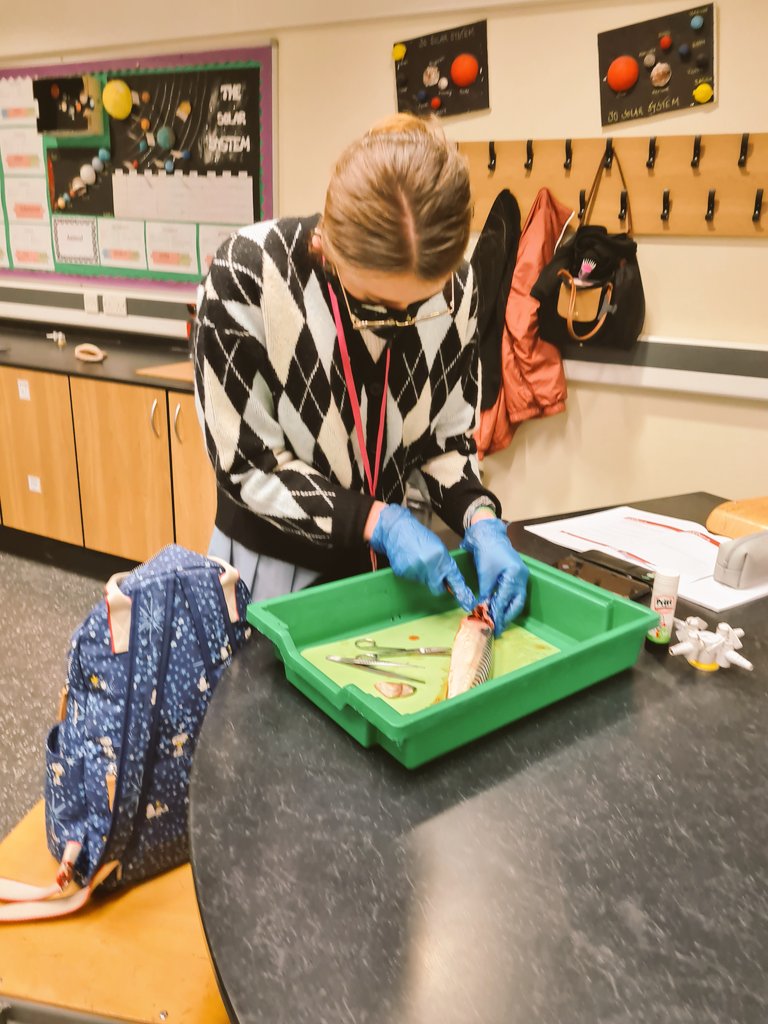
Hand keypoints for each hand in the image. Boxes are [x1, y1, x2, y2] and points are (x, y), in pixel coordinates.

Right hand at [370, 505, 475, 610]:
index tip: (464, 599)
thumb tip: (448, 578)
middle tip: (434, 577)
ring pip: (424, 582)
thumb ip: (444, 563)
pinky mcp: (404, 573)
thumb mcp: (438, 547)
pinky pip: (412, 578)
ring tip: (417, 560)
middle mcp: (429, 566)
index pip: (454, 578)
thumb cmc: (419, 536)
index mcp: (441, 557)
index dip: (459, 589)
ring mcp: (416, 571)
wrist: (397, 531)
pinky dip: (412, 572)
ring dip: (423, 575)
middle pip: (437, 588)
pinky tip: (409, 560)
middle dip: (438, 585)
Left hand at [461, 518, 528, 634]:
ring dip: (508, 612)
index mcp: (515, 575)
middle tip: (498, 629)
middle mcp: (522, 577)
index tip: (490, 624)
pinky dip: (508, 603)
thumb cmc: (486, 551)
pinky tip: (500, 610)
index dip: (497, 613)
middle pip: (517, 603)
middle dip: (507, 617)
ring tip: (499, 623)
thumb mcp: (484, 574)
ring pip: (517, 600)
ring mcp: (521, 576)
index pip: (505, 599)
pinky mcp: (516, 576)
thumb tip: (481, 609)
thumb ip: (485, 593)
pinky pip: (514, 594)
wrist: (489, 535)